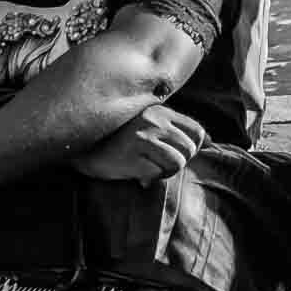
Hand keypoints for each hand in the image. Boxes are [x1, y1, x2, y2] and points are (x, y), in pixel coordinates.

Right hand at [70, 104, 206, 184]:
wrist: (80, 146)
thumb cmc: (115, 137)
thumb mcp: (146, 124)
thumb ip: (172, 129)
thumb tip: (209, 142)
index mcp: (160, 112)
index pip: (197, 131)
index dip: (193, 147)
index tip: (178, 154)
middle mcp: (155, 121)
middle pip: (190, 149)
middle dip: (179, 161)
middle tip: (159, 165)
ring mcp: (144, 138)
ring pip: (178, 162)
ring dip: (165, 172)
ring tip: (149, 169)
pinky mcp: (132, 156)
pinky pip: (158, 173)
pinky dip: (151, 178)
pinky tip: (137, 175)